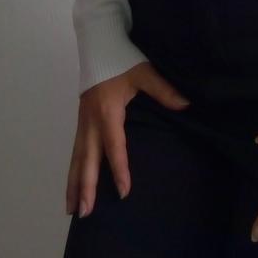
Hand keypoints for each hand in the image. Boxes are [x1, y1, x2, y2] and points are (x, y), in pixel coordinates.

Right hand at [65, 61, 190, 217]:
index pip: (114, 146)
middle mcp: (91, 120)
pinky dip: (73, 169)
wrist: (98, 44)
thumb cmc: (121, 58)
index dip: (118, 169)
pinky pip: (76, 149)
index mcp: (107, 111)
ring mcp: (83, 120)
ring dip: (74, 183)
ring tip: (71, 209)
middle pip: (87, 159)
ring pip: (76, 157)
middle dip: (85, 186)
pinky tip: (73, 184)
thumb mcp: (145, 73)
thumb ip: (163, 91)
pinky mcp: (81, 119)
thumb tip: (185, 105)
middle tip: (85, 213)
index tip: (123, 192)